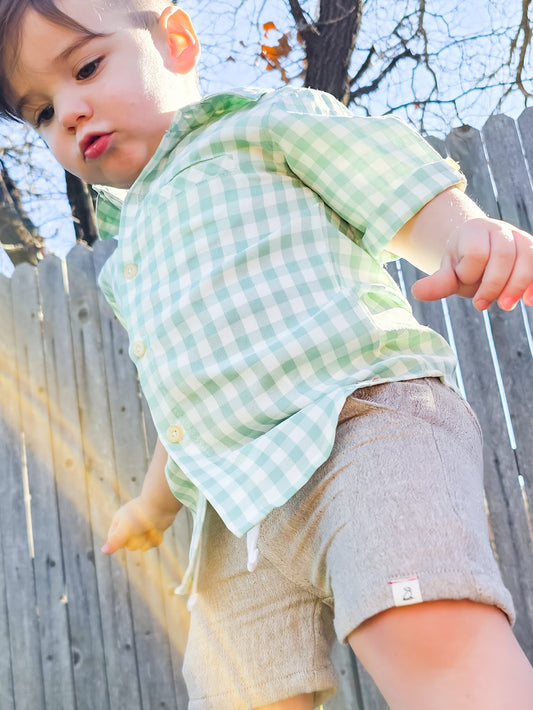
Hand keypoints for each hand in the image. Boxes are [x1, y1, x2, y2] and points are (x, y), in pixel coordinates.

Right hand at [101, 495, 177, 553]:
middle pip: (129, 546)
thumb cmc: (140, 515)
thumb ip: (115, 541)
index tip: (127, 533)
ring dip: (148, 539)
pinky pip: (152, 543)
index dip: (119, 541)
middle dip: (137, 540)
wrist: (162, 504)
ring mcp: (142, 528)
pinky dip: (156, 538)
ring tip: (151, 528)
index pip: (113, 539)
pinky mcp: (153, 530)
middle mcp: (130, 525)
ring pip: (142, 546)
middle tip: (141, 529)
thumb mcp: (125, 528)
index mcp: (119, 521)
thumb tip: (103, 551)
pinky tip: (158, 529)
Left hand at [411, 217, 532, 309]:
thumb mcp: (448, 273)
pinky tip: (529, 301)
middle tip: (481, 305)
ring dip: (518, 285)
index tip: (463, 282)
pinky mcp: (532, 250)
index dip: (469, 273)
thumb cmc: (463, 264)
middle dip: (494, 284)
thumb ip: (438, 282)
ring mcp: (520, 238)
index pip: (476, 253)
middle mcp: (500, 229)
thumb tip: (416, 292)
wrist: (480, 253)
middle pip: (504, 254)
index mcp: (474, 230)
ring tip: (505, 306)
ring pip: (528, 257)